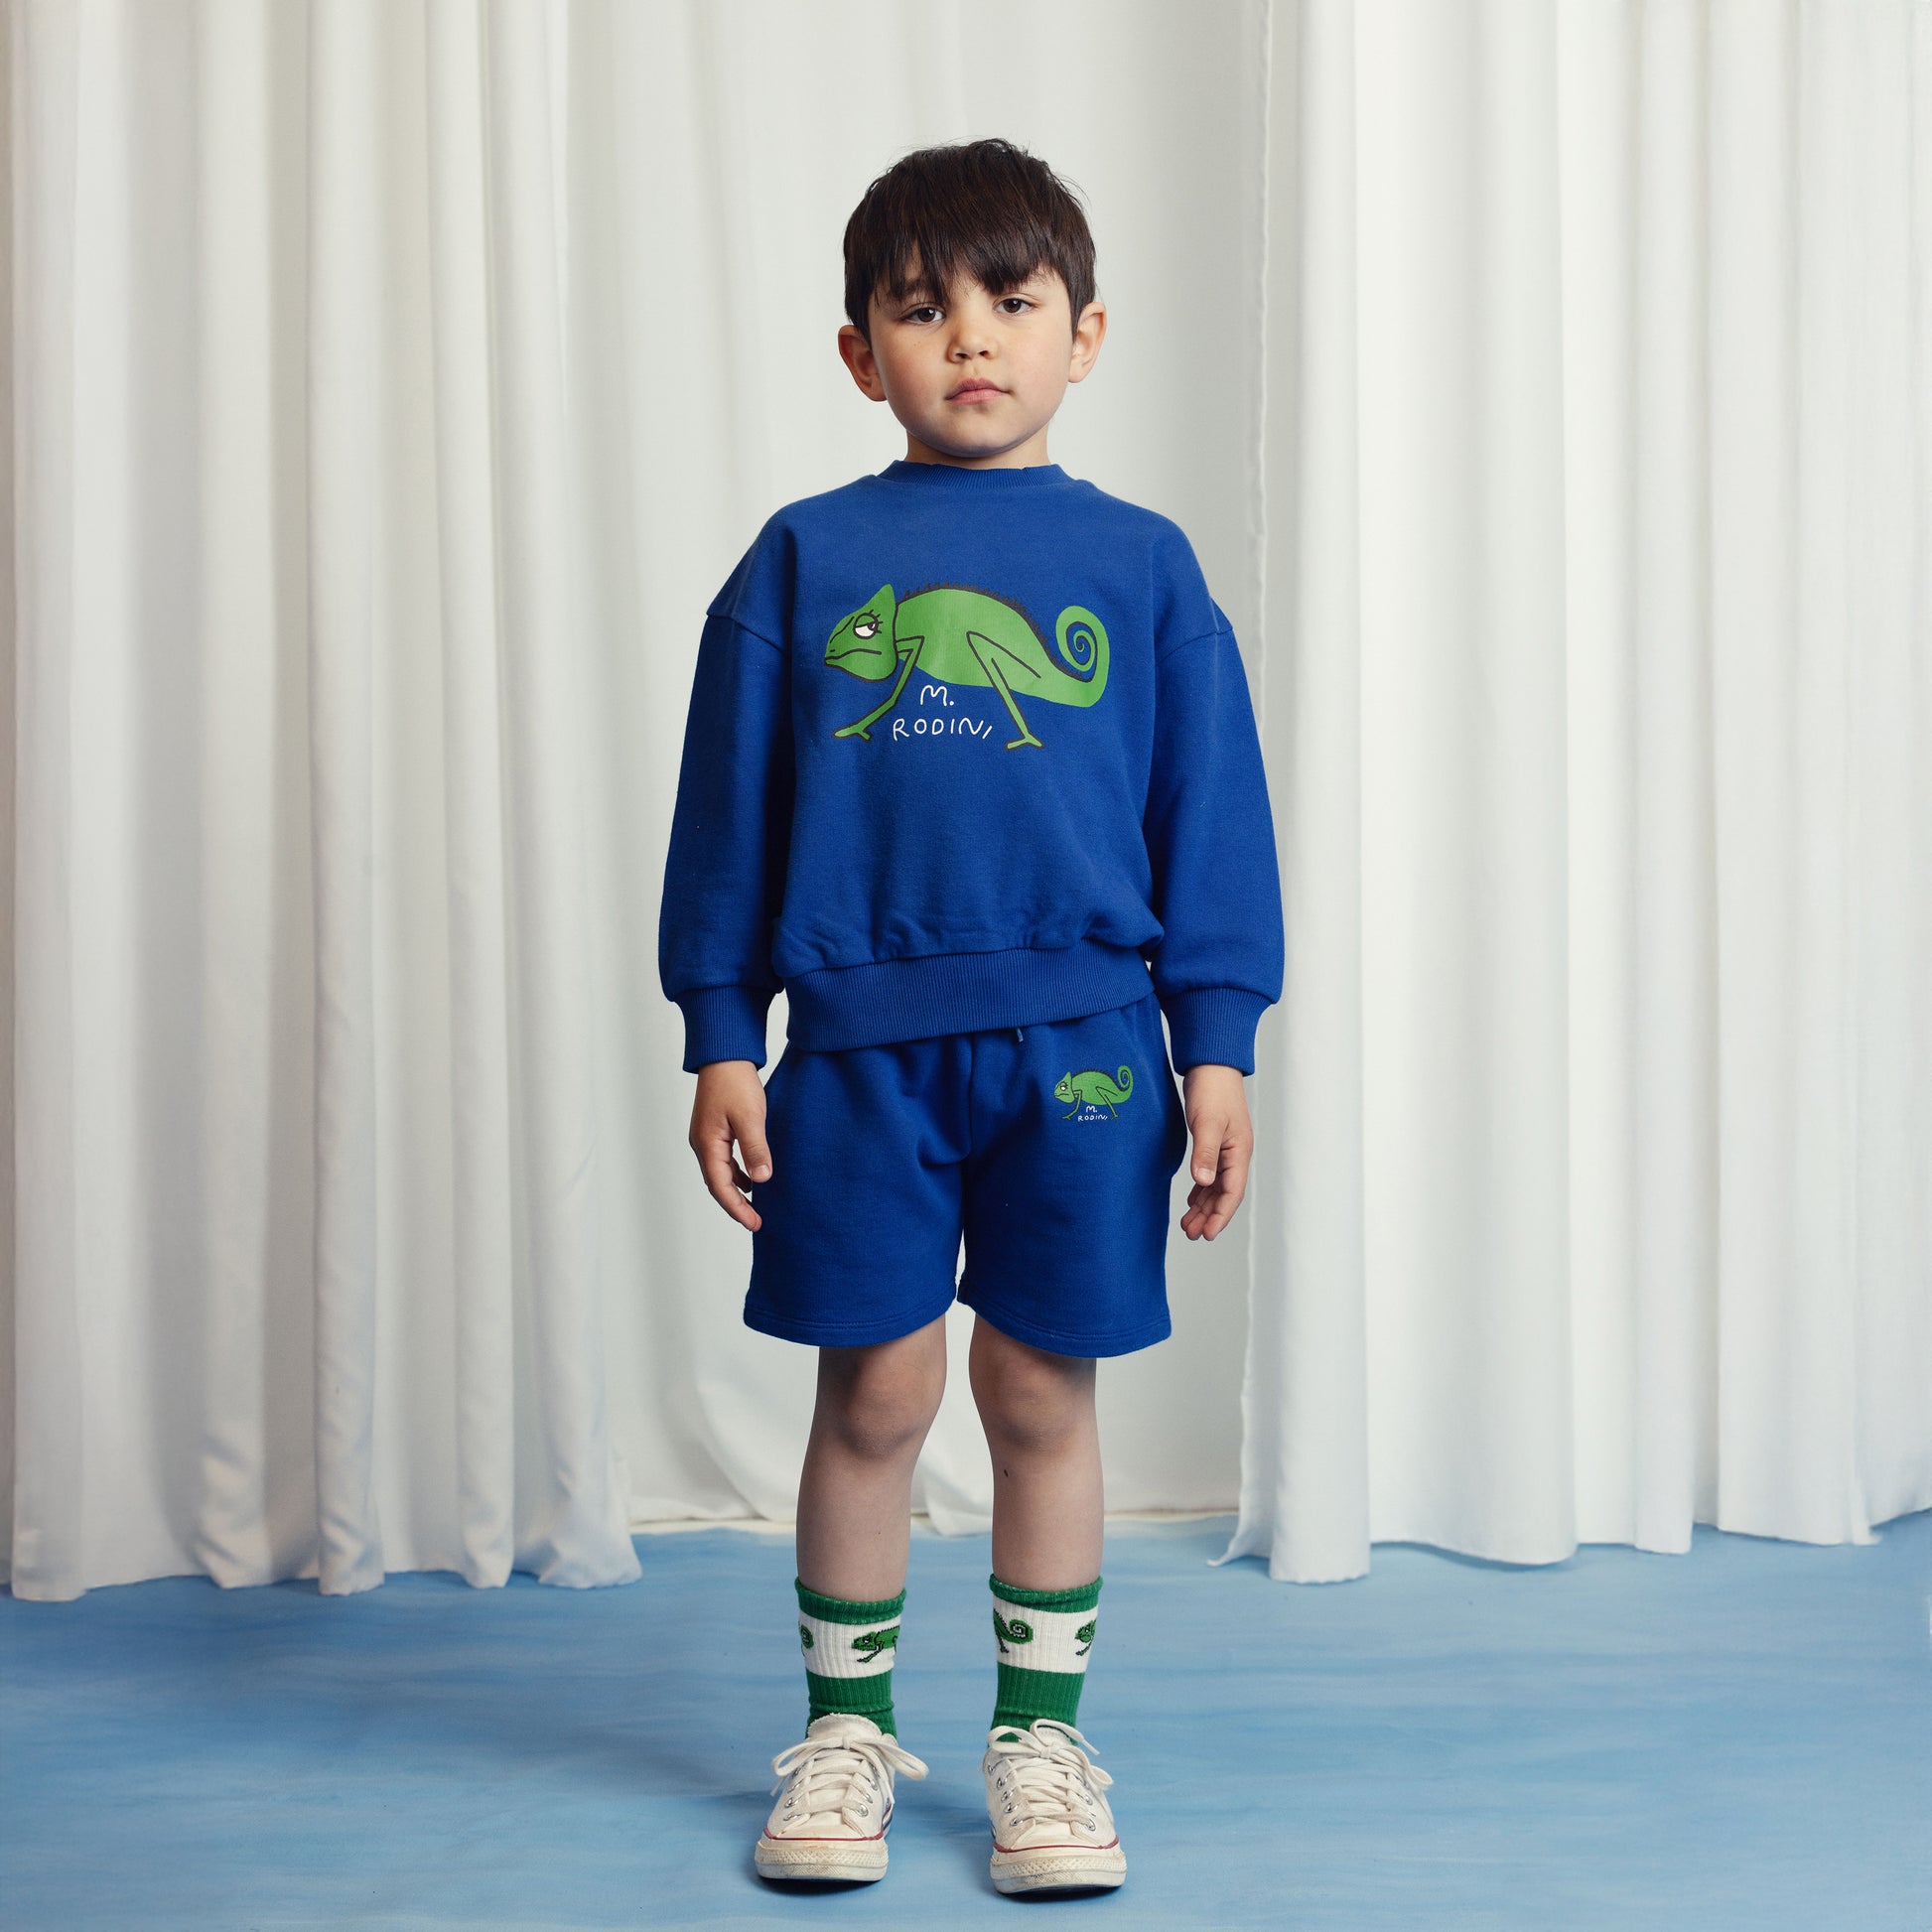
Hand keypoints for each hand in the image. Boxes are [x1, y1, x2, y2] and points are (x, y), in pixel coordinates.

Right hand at [688, 1060, 771, 1230]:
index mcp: (707, 1144)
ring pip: (720, 1173)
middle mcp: (702, 1144)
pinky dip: (737, 1174)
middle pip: (717, 1184)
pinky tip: (752, 1178)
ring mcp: (707, 1137)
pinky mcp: (714, 1130)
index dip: (737, 1208)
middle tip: (756, 1222)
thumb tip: (762, 1180)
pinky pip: (724, 1160)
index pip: (721, 1187)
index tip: (754, 1223)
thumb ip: (755, 1148)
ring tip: (755, 1206)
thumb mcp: (750, 1116)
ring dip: (736, 1191)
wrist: (724, 1055)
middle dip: (735, 1205)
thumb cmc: (735, 1082)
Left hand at [1178, 1064, 1252, 1239]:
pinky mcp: (1215, 1142)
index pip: (1232, 1193)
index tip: (1207, 1235)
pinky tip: (1192, 1201)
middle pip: (1224, 1194)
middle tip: (1191, 1235)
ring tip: (1188, 1225)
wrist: (1211, 1065)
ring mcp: (1226, 1149)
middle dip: (1209, 1217)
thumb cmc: (1212, 1090)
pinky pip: (1210, 1174)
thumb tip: (1204, 1182)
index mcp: (1239, 1152)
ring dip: (1204, 1207)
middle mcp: (1235, 1154)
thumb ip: (1204, 1153)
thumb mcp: (1207, 1123)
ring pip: (1216, 1187)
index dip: (1220, 1216)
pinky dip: (1201, 1190)